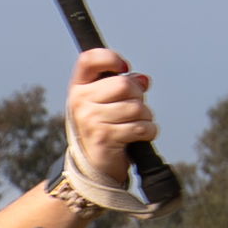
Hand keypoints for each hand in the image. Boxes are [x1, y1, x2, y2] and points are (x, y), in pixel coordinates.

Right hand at [58, 47, 161, 217]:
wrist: (94, 169)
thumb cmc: (103, 130)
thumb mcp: (108, 103)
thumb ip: (124, 86)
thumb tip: (143, 80)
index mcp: (79, 87)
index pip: (90, 59)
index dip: (111, 58)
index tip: (123, 69)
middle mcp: (80, 101)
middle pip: (124, 84)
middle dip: (139, 96)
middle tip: (135, 109)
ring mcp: (90, 120)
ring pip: (136, 107)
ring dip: (146, 117)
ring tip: (137, 125)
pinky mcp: (105, 137)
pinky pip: (140, 127)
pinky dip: (148, 131)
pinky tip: (141, 137)